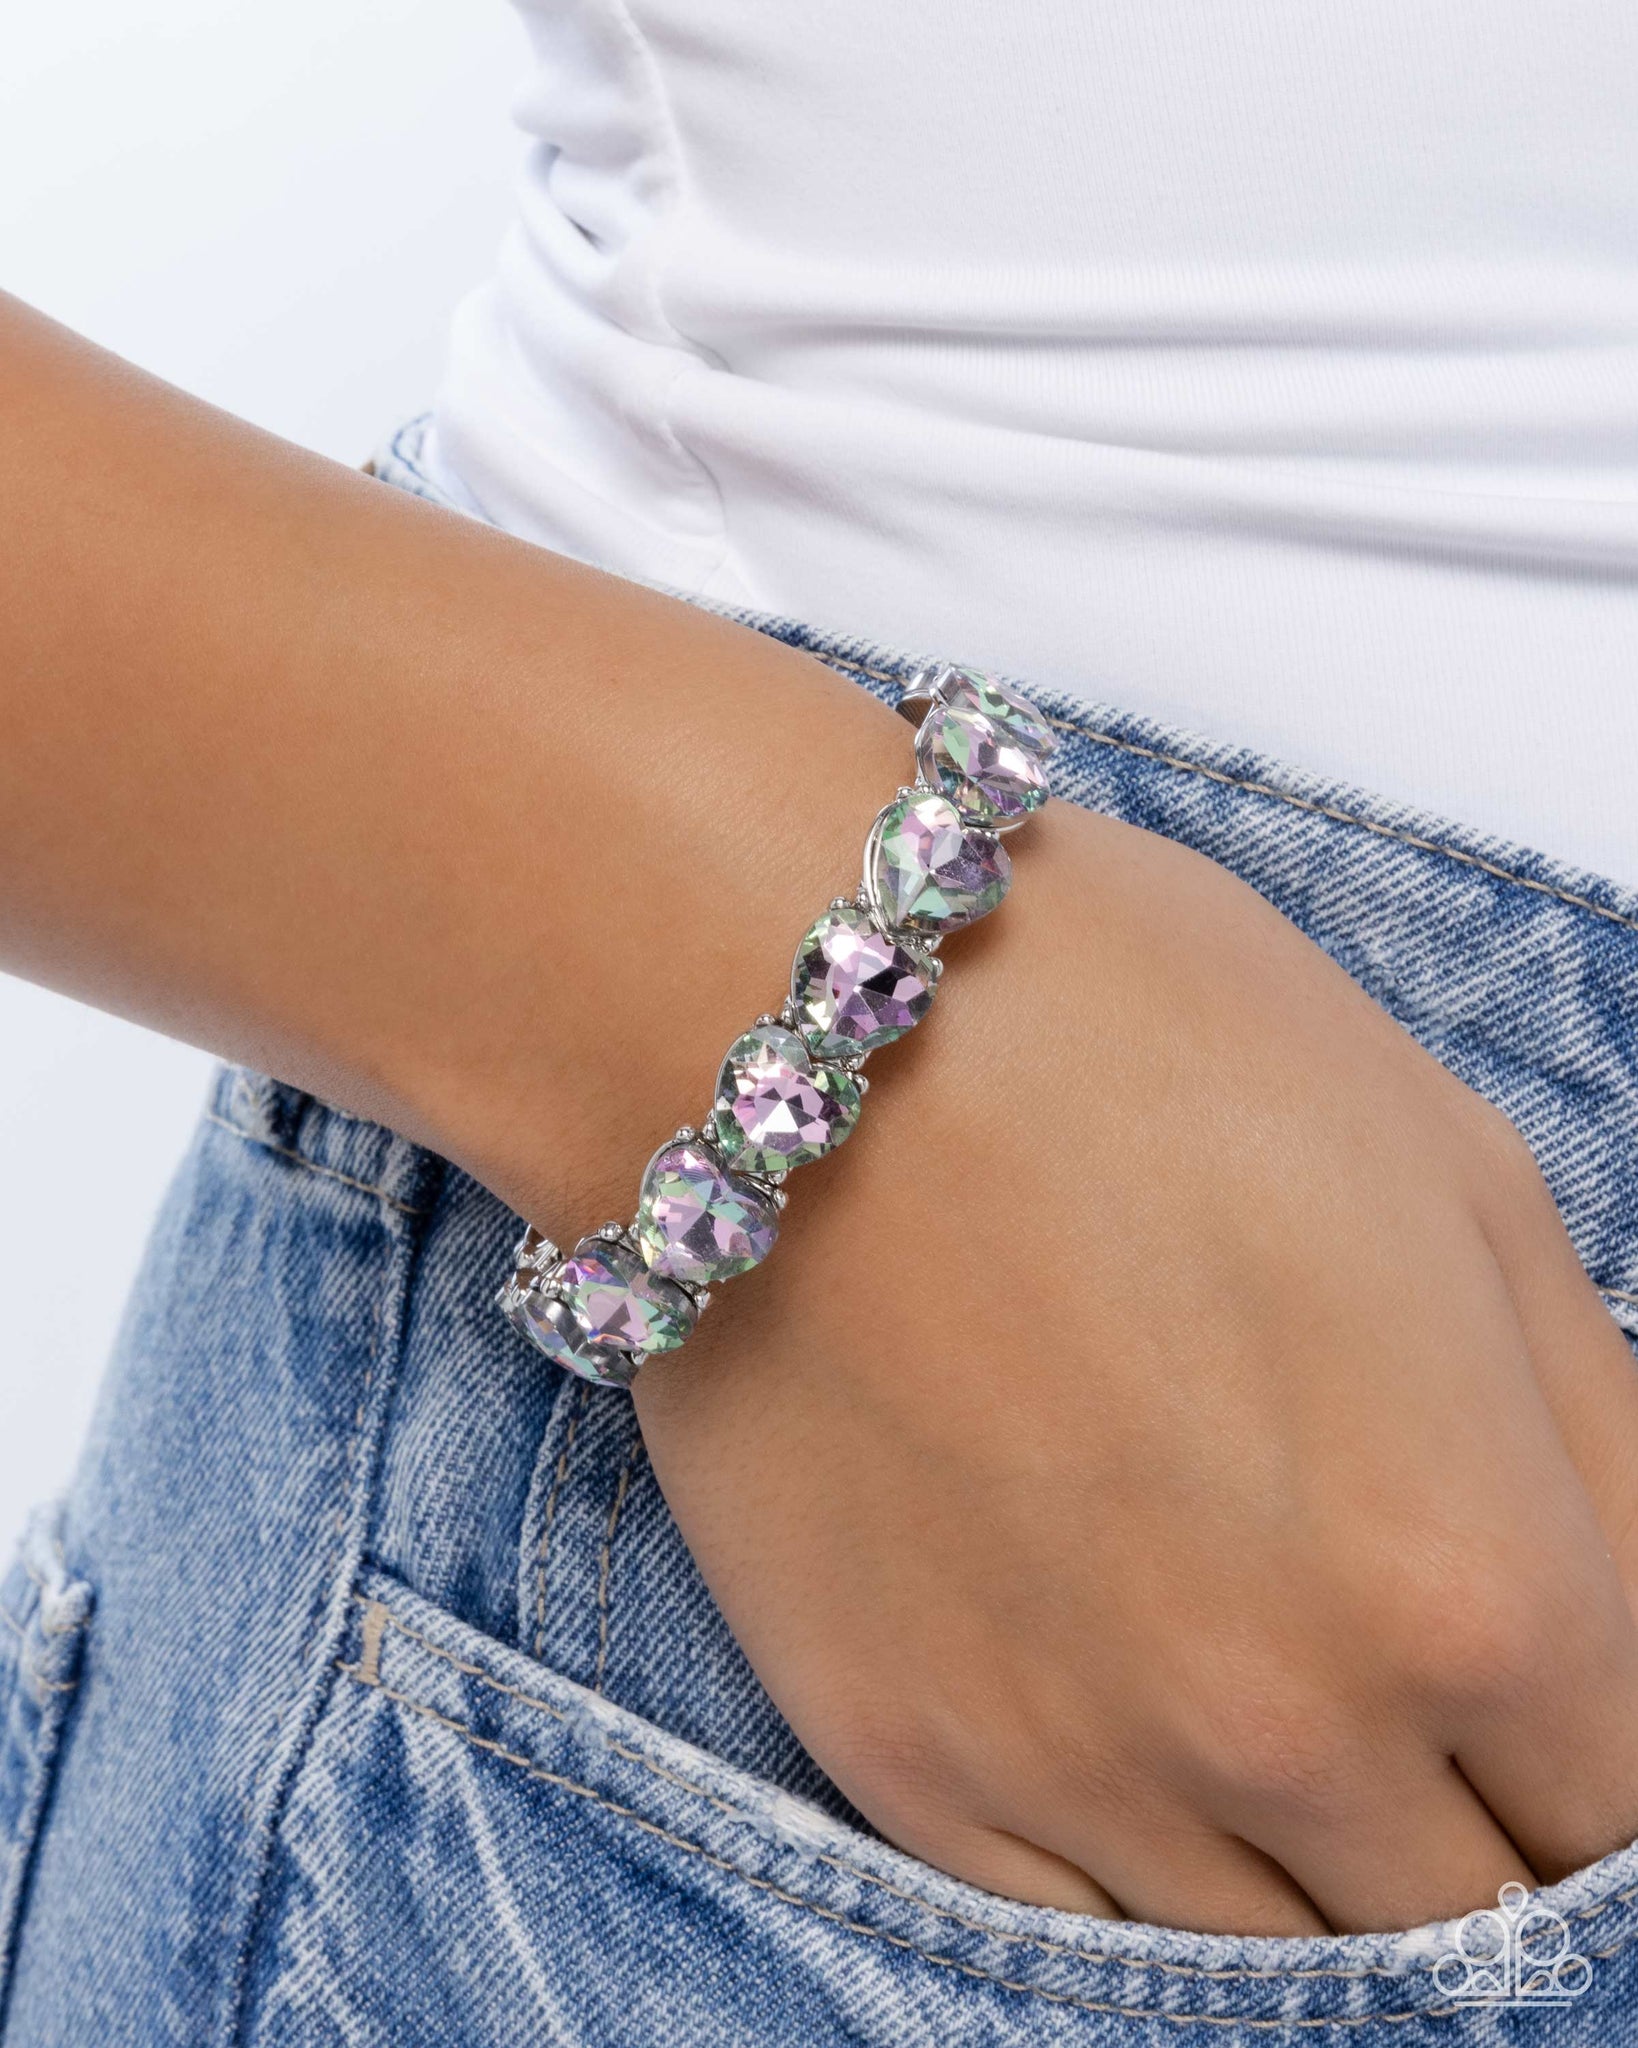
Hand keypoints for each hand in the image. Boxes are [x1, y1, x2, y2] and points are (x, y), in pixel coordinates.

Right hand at [632, 799, 1637, 1934]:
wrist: (792, 1022)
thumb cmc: (1135, 1038)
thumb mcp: (1462, 1181)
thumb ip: (1602, 1451)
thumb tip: (1633, 1611)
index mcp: (1469, 1579)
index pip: (1629, 1810)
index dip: (1598, 1742)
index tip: (1545, 1684)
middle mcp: (1283, 1730)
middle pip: (1466, 1918)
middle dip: (1470, 1807)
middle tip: (1389, 1658)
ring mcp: (1074, 1766)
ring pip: (1273, 1954)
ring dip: (1302, 1848)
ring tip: (1246, 1672)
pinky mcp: (895, 1757)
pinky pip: (1071, 1927)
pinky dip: (1130, 1853)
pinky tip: (1115, 1712)